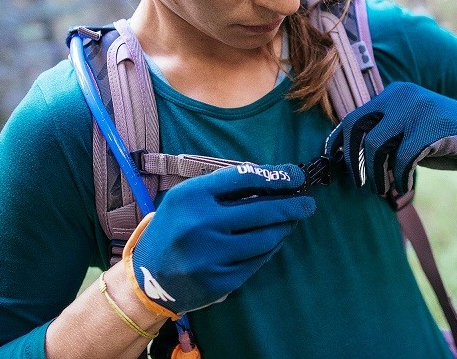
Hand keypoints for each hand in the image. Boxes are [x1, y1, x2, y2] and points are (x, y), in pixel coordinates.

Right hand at [123, 164, 314, 317]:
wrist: (148, 278)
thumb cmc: (173, 229)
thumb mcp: (186, 198)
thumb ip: (221, 186)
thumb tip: (269, 178)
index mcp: (190, 197)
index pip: (244, 178)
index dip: (276, 176)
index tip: (296, 175)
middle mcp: (200, 225)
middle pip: (261, 211)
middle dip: (292, 206)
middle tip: (308, 203)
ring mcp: (211, 256)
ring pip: (265, 239)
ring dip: (284, 228)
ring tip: (292, 221)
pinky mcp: (221, 281)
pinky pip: (257, 261)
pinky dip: (271, 248)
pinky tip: (275, 240)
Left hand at [325, 82, 456, 194]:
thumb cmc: (444, 140)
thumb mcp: (408, 135)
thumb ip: (383, 141)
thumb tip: (350, 162)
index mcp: (392, 95)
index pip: (353, 118)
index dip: (339, 143)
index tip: (333, 164)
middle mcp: (401, 95)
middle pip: (358, 129)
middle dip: (354, 160)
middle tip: (359, 182)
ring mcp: (417, 108)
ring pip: (377, 145)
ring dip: (376, 173)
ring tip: (383, 188)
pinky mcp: (432, 126)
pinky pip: (403, 157)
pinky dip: (400, 177)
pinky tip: (403, 186)